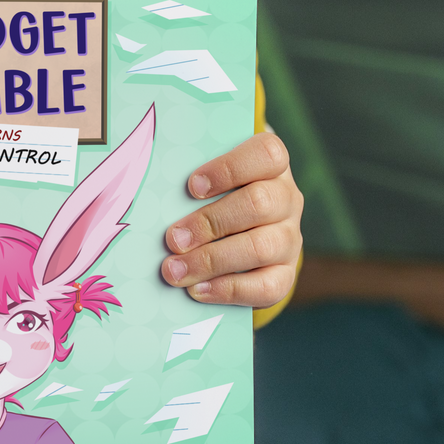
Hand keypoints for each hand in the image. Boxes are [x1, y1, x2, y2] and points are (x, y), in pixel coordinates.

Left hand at [161, 132, 303, 308]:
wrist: (241, 234)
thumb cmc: (215, 196)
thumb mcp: (209, 179)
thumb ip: (192, 180)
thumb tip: (152, 188)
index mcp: (271, 165)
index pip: (266, 154)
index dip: (229, 169)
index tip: (191, 186)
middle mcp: (287, 199)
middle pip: (259, 203)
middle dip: (210, 222)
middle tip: (173, 238)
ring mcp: (290, 237)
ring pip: (261, 247)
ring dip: (211, 260)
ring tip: (174, 269)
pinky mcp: (285, 273)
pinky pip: (267, 286)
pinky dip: (228, 290)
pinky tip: (197, 289)